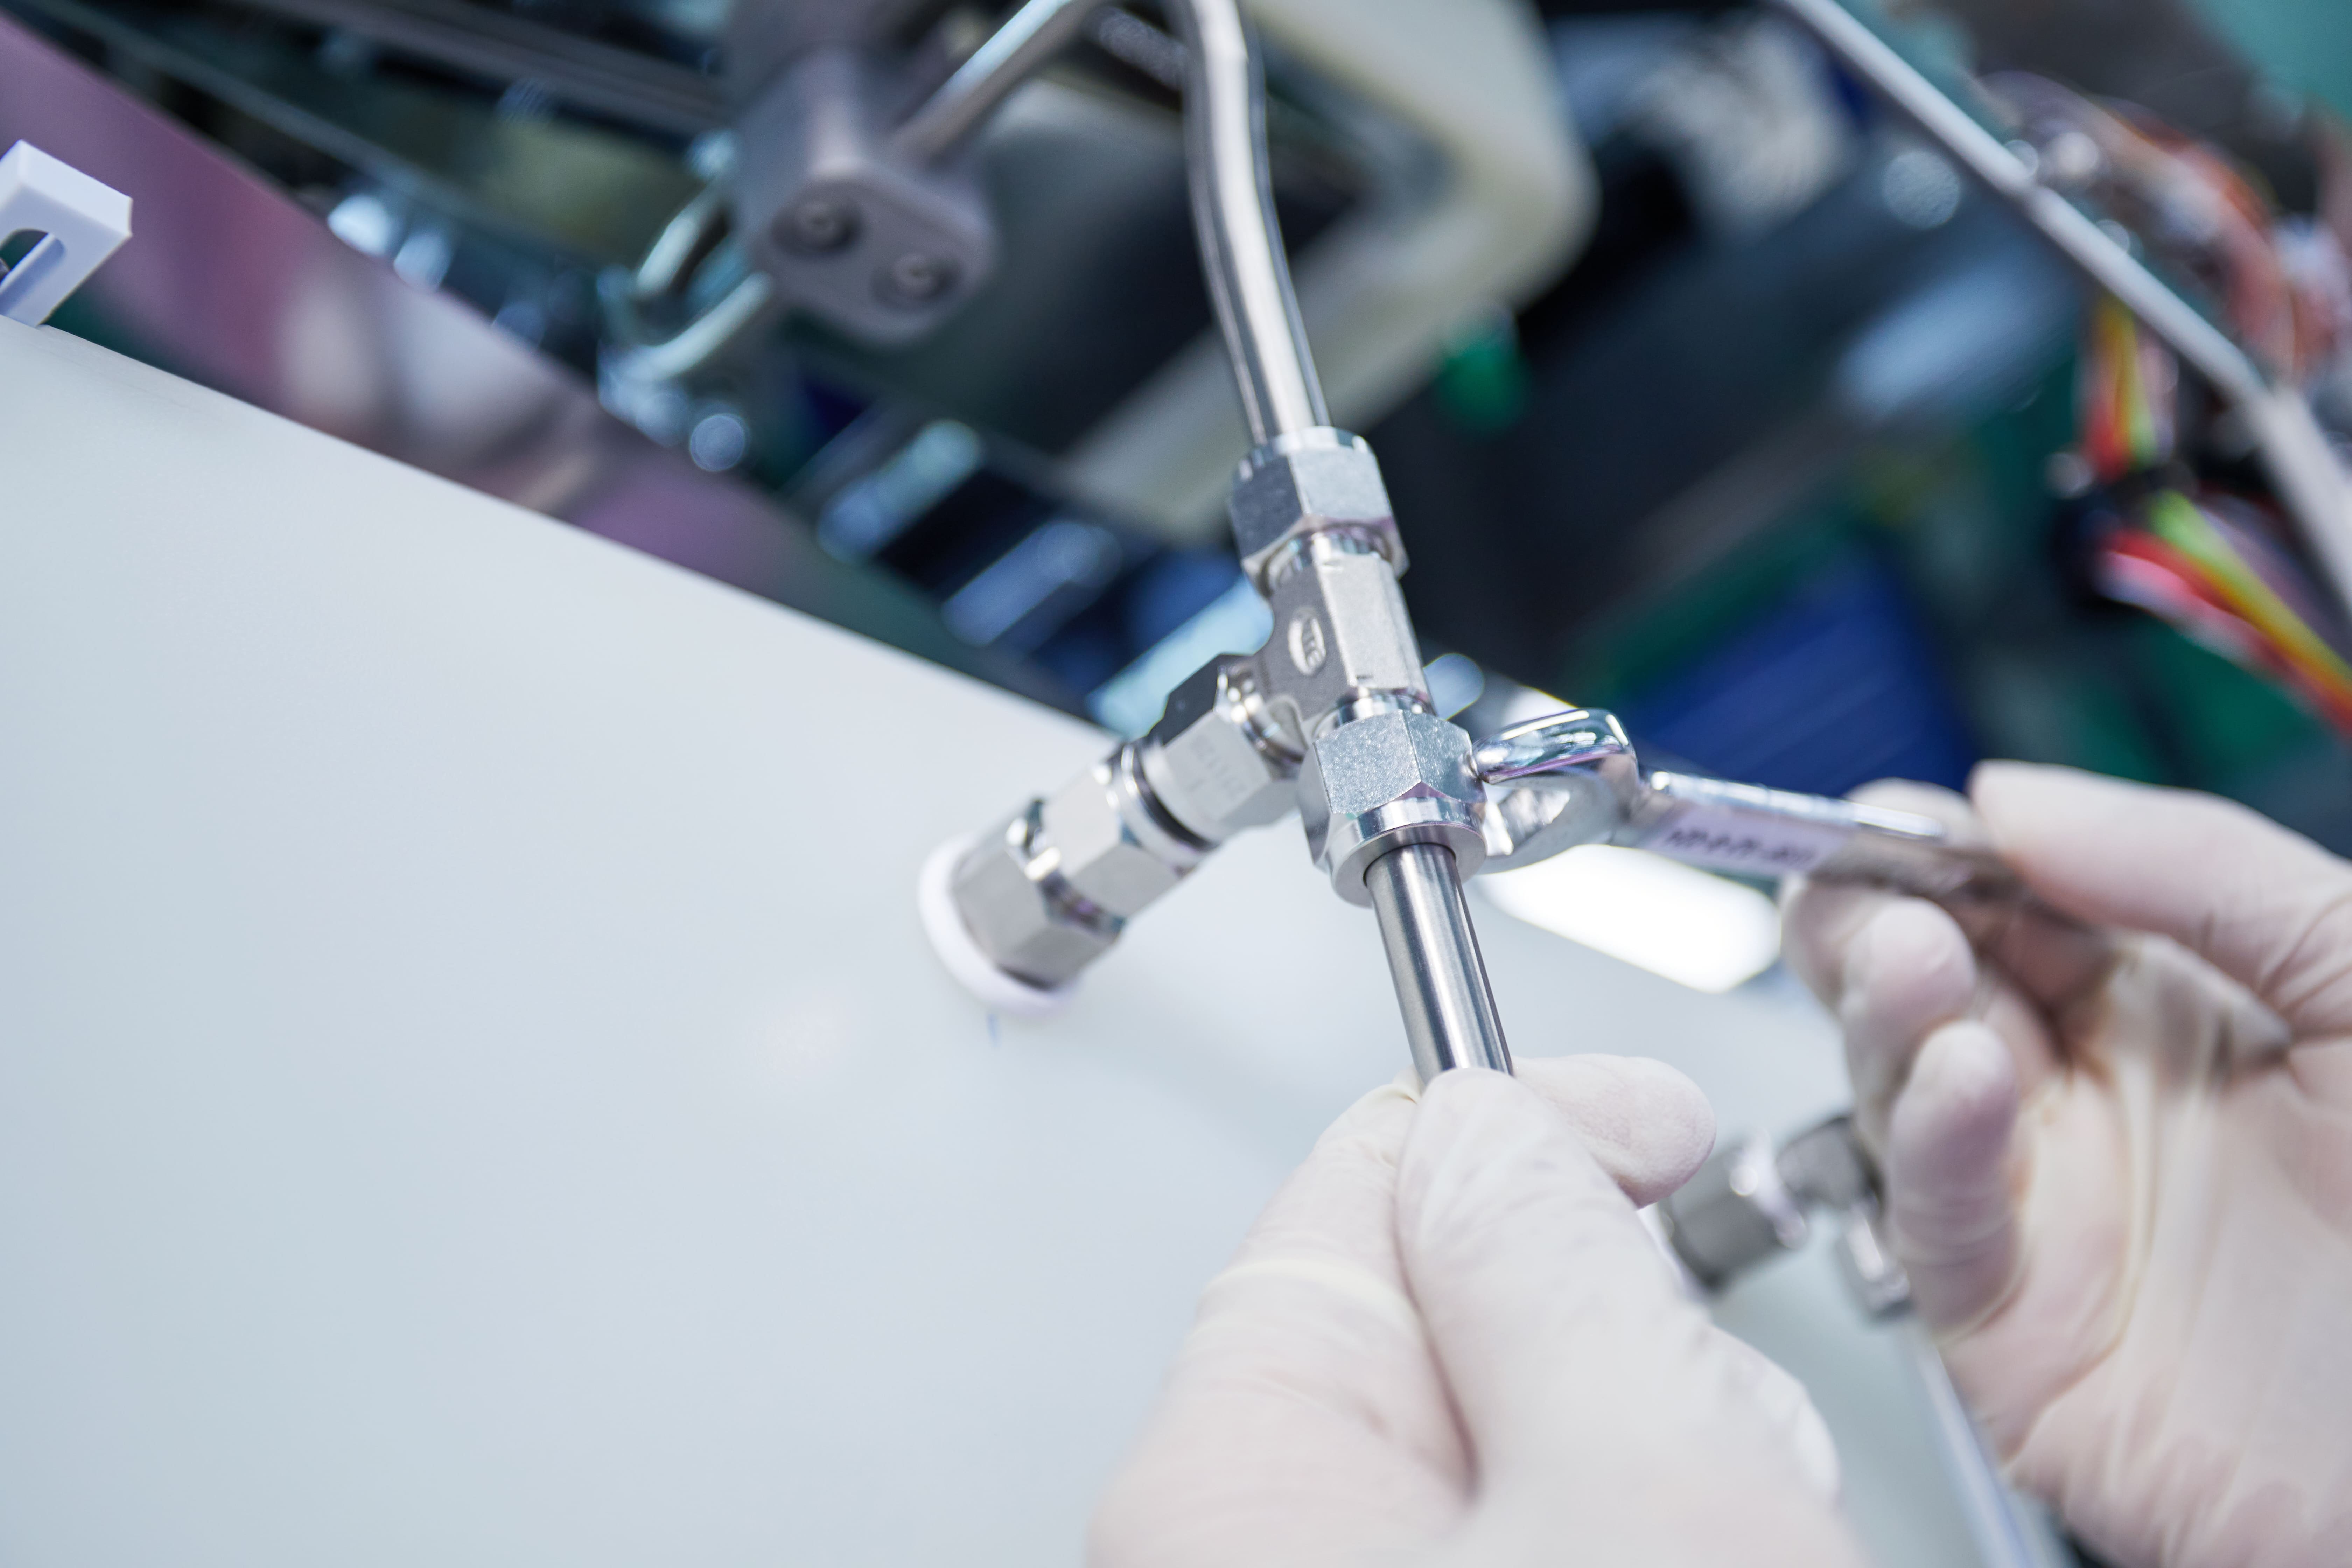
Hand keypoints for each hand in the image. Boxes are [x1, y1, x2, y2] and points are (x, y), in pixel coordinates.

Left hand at [1089, 1059, 1862, 1567]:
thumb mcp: (1644, 1497)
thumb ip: (1553, 1278)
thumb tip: (1495, 1128)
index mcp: (1231, 1485)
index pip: (1359, 1190)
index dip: (1517, 1124)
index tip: (1642, 1118)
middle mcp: (1248, 1550)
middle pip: (1444, 1321)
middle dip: (1601, 1330)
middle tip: (1717, 1423)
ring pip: (1515, 1442)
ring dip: (1641, 1457)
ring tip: (1723, 1538)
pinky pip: (1533, 1525)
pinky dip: (1637, 1522)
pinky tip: (1707, 1557)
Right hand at [1783, 763, 2351, 1567]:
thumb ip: (2202, 867)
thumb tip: (2012, 799)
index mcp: (2171, 1006)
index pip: (2005, 897)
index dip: (1933, 847)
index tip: (1889, 815)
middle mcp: (2089, 1099)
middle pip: (1917, 981)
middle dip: (1867, 917)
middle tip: (1865, 887)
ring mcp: (2043, 1207)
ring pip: (1897, 1083)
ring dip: (1889, 1011)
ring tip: (1914, 962)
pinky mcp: (2011, 1322)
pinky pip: (1934, 1216)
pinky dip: (1928, 1138)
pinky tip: (1961, 1083)